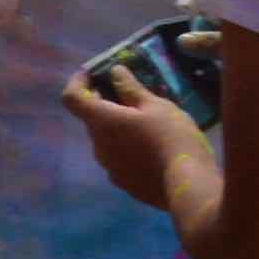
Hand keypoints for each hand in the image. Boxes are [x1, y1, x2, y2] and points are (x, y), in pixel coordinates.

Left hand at [66, 59, 208, 210]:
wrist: (187, 185)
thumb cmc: (171, 137)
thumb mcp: (156, 105)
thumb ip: (131, 88)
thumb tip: (115, 72)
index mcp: (102, 122)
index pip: (72, 98)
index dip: (78, 82)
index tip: (94, 74)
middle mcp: (98, 146)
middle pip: (92, 118)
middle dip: (106, 104)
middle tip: (133, 95)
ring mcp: (109, 168)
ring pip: (106, 139)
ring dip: (119, 127)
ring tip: (148, 122)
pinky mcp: (123, 183)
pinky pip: (119, 158)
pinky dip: (128, 147)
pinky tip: (153, 147)